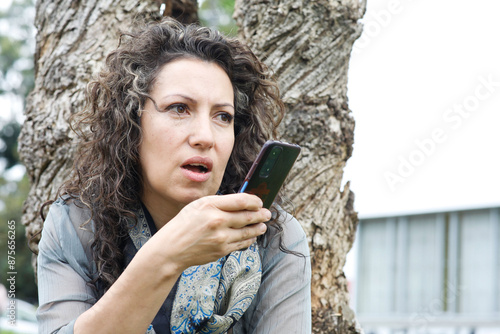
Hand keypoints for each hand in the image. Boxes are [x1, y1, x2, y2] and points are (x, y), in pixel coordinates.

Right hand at [146, 193, 269, 271]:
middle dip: (261, 215)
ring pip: (248, 231)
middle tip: (267, 213)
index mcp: (210, 205)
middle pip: (248, 216)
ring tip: (263, 225)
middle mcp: (217, 221)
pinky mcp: (222, 250)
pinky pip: (241, 244)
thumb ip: (219, 203)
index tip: (259, 202)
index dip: (254, 201)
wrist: (171, 249)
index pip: (241, 201)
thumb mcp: (198, 205)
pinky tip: (252, 236)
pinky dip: (249, 239)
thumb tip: (242, 203)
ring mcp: (221, 237)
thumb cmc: (184, 224)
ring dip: (258, 228)